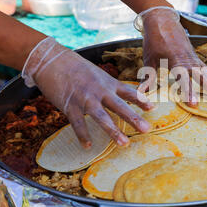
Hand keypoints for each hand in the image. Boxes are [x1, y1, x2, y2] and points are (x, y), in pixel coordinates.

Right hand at [22, 37, 152, 146]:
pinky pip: (78, 123)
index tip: (153, 109)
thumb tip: (125, 95)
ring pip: (101, 117)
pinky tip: (88, 146)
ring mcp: (85, 98)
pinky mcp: (69, 105)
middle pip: (119, 106)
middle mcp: (99, 91)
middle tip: (146, 130)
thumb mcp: (98, 75)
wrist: (52, 60)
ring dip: (113, 131)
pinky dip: (83, 135)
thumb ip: (111, 87)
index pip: (128, 92)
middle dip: (133, 118)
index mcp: (108, 83)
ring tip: (124, 143)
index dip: (141, 100)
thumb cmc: (77, 69)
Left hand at [135, 6, 206, 106]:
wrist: (162, 20)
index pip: (183, 78)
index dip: (189, 91)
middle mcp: (188, 60)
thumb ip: (148, 77)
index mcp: (175, 60)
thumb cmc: (154, 40)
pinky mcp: (197, 59)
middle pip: (204, 77)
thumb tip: (141, 93)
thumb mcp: (149, 58)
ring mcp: (195, 59)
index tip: (194, 104)